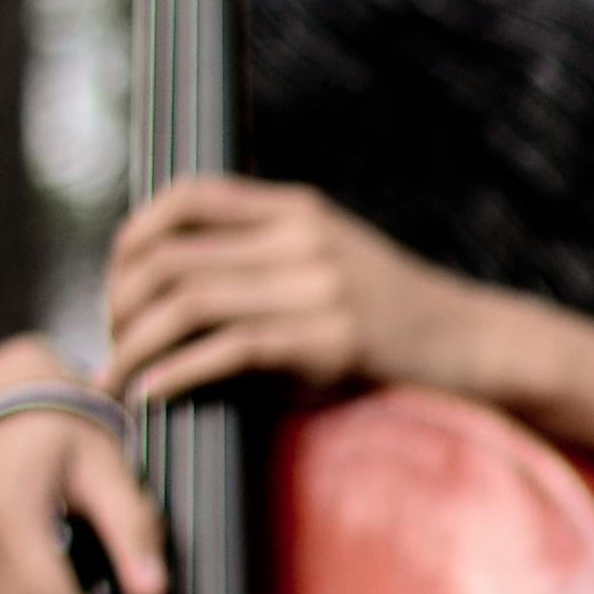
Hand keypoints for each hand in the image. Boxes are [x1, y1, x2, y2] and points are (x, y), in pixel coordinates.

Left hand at [104, 176, 513, 409]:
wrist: (483, 347)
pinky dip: (178, 373)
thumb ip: (268, 258)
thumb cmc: (400, 321)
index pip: (185, 199)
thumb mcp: (334, 264)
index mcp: (297, 210)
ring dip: (136, 346)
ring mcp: (319, 289)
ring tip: (117, 379)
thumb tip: (177, 286)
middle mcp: (303, 239)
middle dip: (121, 304)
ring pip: (189, 303)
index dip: (132, 239)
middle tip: (110, 344)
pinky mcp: (332, 341)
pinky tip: (155, 393)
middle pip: (172, 258)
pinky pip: (229, 349)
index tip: (119, 287)